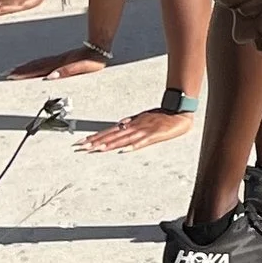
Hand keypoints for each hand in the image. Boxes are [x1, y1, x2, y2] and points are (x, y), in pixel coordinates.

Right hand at [8, 43, 111, 81]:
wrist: (100, 46)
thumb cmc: (93, 60)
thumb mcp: (83, 67)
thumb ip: (67, 71)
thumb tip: (50, 77)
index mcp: (59, 64)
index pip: (38, 69)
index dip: (24, 73)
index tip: (12, 76)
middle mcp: (56, 61)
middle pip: (34, 65)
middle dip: (20, 71)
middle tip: (6, 74)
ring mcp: (58, 59)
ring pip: (37, 63)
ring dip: (25, 67)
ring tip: (13, 70)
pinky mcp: (61, 58)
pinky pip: (43, 61)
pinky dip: (34, 64)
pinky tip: (31, 66)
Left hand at [80, 102, 199, 153]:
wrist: (180, 112)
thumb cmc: (162, 115)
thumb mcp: (144, 117)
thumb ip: (131, 122)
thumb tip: (118, 125)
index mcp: (131, 123)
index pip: (109, 131)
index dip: (96, 137)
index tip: (83, 141)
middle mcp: (134, 126)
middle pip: (112, 135)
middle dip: (96, 142)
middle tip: (81, 147)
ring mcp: (144, 130)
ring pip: (123, 139)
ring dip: (109, 144)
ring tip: (96, 150)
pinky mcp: (154, 135)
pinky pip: (141, 142)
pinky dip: (132, 146)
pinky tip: (123, 150)